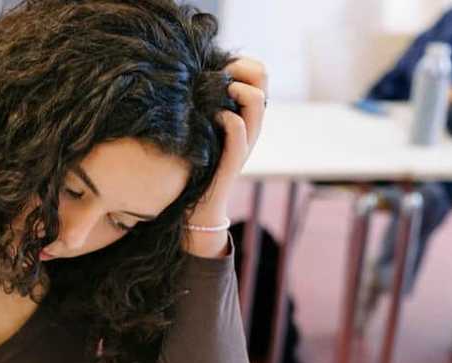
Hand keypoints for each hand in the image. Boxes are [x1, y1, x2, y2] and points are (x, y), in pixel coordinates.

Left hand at [185, 57, 267, 256]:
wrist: (199, 211)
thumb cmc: (194, 167)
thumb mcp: (200, 130)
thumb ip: (202, 105)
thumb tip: (189, 78)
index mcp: (245, 114)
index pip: (259, 71)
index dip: (241, 62)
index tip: (217, 68)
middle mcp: (251, 124)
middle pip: (262, 77)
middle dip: (239, 69)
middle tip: (216, 79)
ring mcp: (246, 141)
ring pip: (256, 99)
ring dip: (235, 90)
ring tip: (215, 99)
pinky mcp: (235, 159)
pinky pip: (239, 128)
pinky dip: (227, 118)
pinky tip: (212, 121)